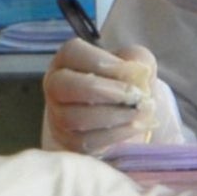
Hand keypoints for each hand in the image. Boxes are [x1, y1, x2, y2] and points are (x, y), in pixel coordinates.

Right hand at [41, 37, 168, 153]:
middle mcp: (55, 86)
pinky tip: (135, 126)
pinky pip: (85, 142)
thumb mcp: (137, 62)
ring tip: (141, 112)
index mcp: (68, 60)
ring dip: (114, 115)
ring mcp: (58, 117)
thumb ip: (136, 60)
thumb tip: (136, 73)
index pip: (73, 53)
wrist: (131, 114)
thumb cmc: (129, 82)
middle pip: (65, 85)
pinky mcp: (69, 143)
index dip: (102, 62)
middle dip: (105, 91)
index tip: (132, 71)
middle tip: (136, 96)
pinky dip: (115, 134)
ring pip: (74, 117)